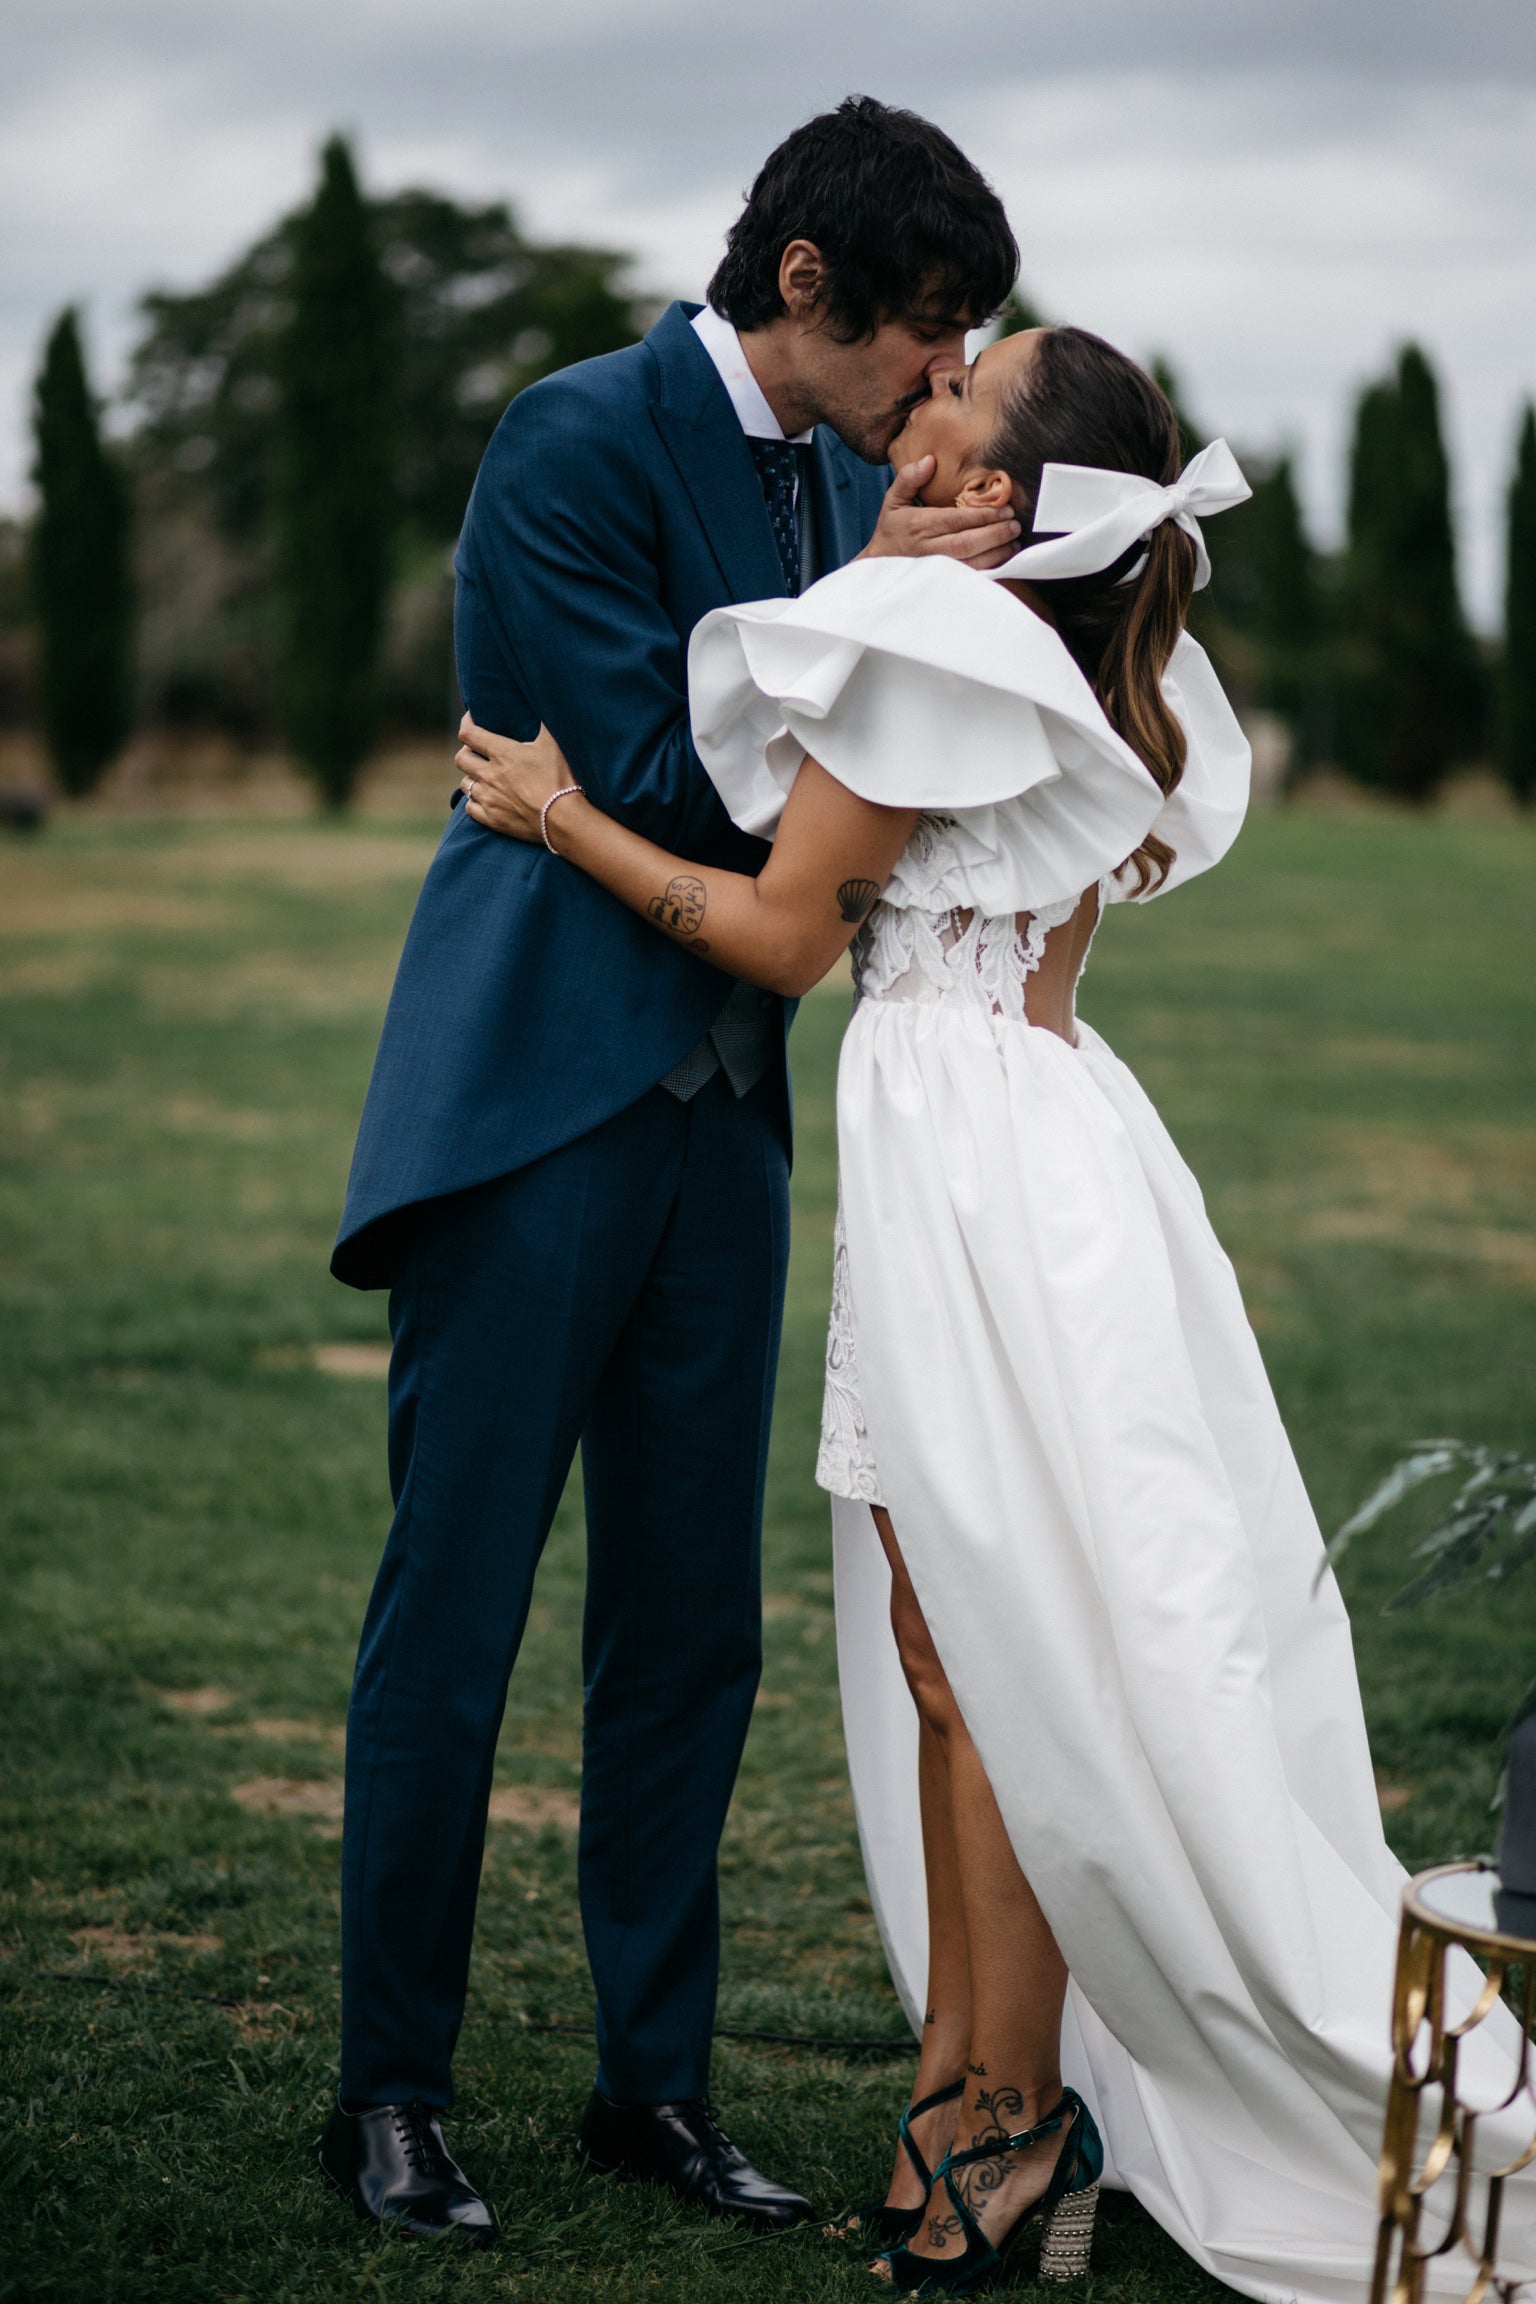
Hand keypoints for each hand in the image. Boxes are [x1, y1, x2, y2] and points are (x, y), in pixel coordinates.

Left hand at [455, 714, 575, 844]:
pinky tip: (485, 798)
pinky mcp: (493, 819)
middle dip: (467, 752)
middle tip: (478, 751)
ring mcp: (489, 798)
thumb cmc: (562, 778)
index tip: (473, 720)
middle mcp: (490, 774)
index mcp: (502, 753)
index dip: (466, 723)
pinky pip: (470, 808)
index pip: (468, 733)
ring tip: (483, 775)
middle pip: (461, 759)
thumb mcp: (556, 743)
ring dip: (471, 777)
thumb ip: (546, 720)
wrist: (564, 819)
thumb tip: (547, 698)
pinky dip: (474, 801)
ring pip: (464, 784)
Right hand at [856, 456, 1021, 568]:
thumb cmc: (892, 529)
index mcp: (917, 526)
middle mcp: (927, 550)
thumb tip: (929, 460)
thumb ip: (909, 478)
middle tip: (1014, 525)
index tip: (1003, 509)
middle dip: (994, 534)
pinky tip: (1003, 559)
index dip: (981, 516)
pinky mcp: (943, 582)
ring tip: (1013, 542)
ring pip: (970, 564)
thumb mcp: (893, 500)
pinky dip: (989, 570)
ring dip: (995, 554)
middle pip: (966, 544)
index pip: (954, 521)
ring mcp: (935, 569)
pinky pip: (969, 578)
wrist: (879, 566)